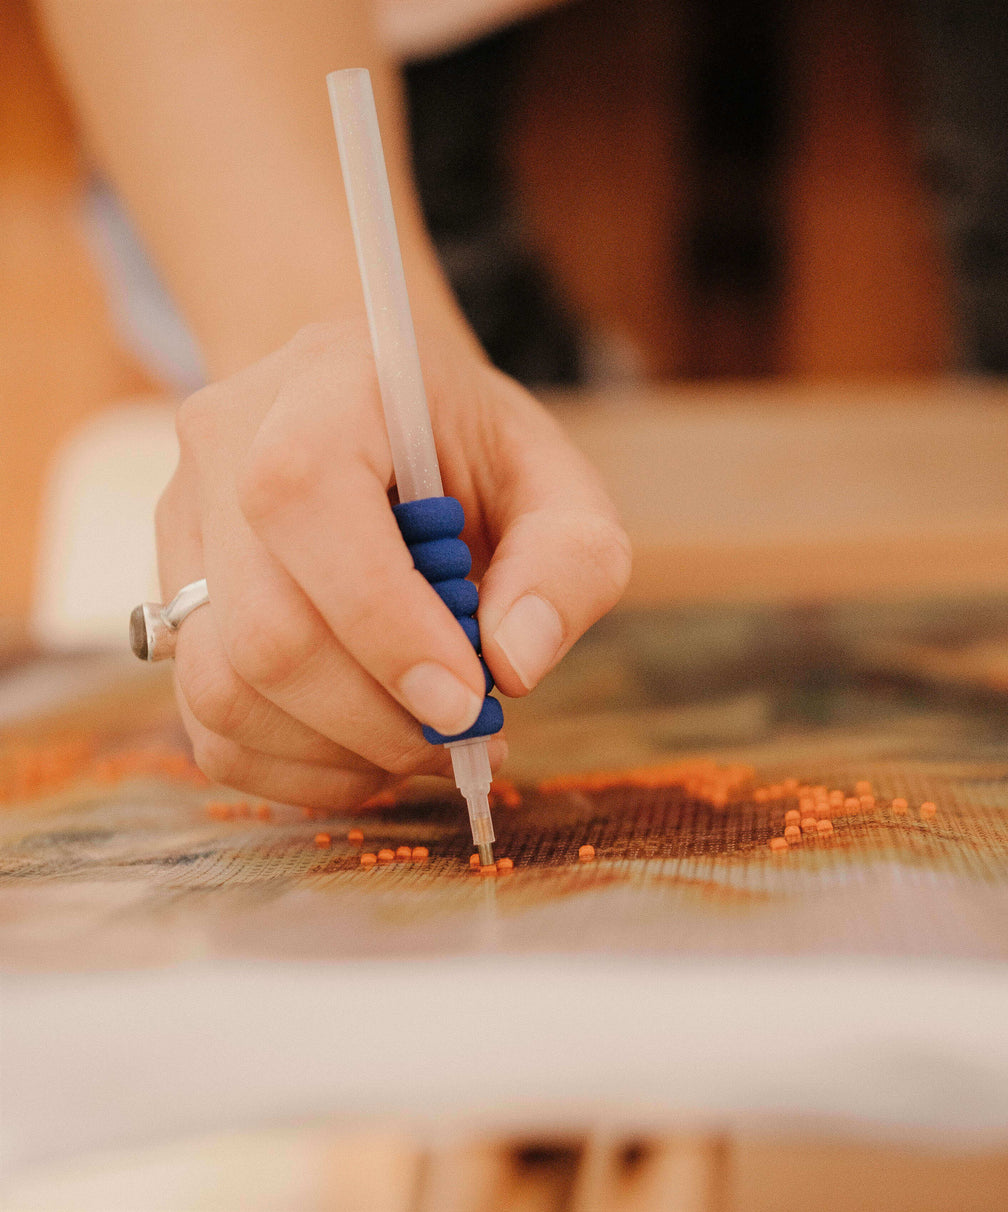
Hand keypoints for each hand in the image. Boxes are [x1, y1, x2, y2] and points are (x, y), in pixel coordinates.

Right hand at [156, 318, 630, 807]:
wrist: (386, 419)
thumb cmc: (477, 450)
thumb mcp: (559, 482)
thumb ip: (568, 561)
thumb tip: (512, 666)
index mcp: (327, 383)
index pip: (304, 498)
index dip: (384, 623)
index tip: (467, 700)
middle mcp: (226, 446)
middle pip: (262, 624)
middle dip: (375, 715)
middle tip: (464, 736)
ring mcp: (185, 524)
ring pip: (221, 687)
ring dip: (337, 752)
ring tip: (423, 744)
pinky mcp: (174, 597)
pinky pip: (206, 719)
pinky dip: (294, 766)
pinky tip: (368, 752)